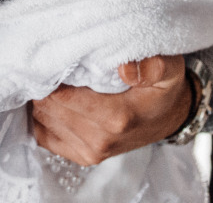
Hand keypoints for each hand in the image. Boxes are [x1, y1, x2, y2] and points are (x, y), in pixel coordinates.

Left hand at [31, 55, 191, 165]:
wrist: (168, 118)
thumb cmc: (163, 90)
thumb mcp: (169, 69)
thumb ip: (153, 66)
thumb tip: (125, 68)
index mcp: (118, 117)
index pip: (63, 96)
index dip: (52, 73)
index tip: (54, 55)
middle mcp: (101, 139)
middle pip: (49, 107)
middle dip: (46, 84)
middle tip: (52, 63)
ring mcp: (90, 152)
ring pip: (43, 119)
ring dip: (44, 99)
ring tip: (54, 79)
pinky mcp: (81, 157)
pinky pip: (45, 136)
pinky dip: (44, 117)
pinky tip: (54, 100)